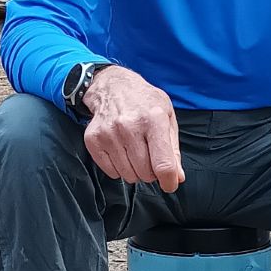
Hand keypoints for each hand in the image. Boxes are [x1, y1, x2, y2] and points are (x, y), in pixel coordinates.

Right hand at [81, 65, 183, 192]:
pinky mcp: (93, 140)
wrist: (113, 87)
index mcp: (154, 119)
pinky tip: (122, 152)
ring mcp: (109, 133)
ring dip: (135, 171)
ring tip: (135, 152)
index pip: (163, 164)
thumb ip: (173, 150)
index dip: (169, 181)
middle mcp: (129, 126)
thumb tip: (177, 177)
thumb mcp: (167, 117)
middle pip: (146, 173)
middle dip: (152, 172)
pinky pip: (111, 172)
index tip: (170, 184)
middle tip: (150, 158)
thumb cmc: (144, 102)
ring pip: (128, 175)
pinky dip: (119, 168)